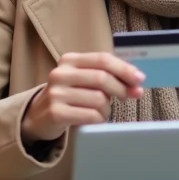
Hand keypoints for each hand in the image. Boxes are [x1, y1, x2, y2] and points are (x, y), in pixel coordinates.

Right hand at [20, 53, 144, 143]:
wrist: (38, 116)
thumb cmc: (69, 96)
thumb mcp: (82, 80)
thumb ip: (106, 76)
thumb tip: (136, 83)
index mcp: (69, 60)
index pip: (102, 59)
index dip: (124, 69)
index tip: (140, 79)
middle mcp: (61, 74)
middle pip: (102, 78)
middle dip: (122, 88)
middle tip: (131, 96)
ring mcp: (56, 93)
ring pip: (99, 100)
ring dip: (108, 109)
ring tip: (102, 112)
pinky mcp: (56, 112)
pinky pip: (91, 116)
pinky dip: (99, 119)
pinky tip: (94, 120)